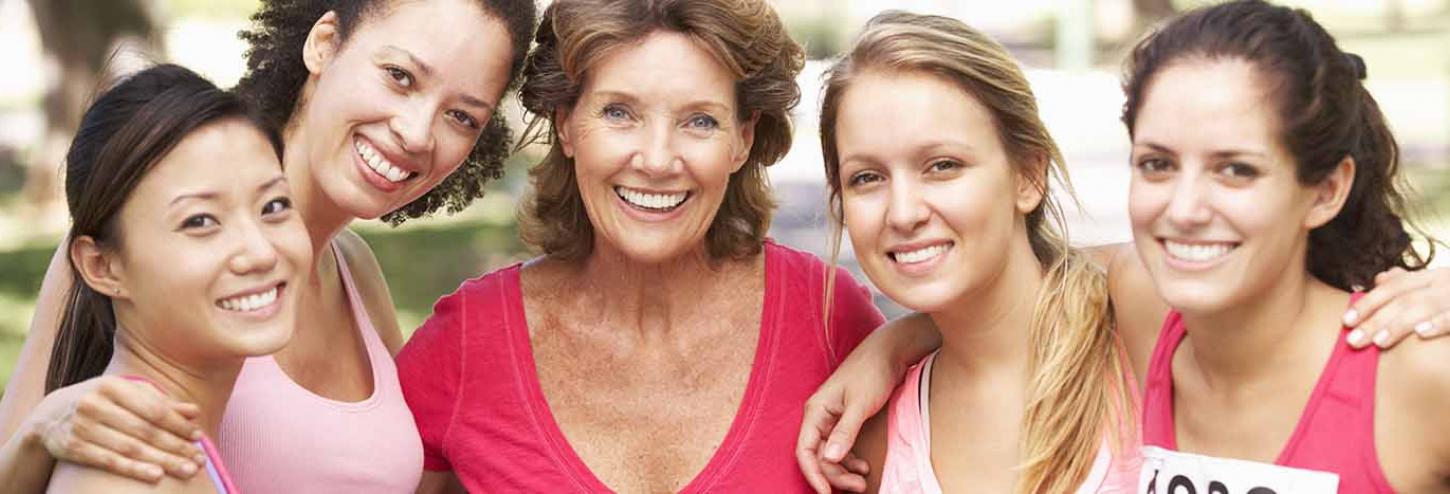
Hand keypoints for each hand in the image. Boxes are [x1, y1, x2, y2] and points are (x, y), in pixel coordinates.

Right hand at [26, 376, 203, 481]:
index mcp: (112, 385)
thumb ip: (159, 401)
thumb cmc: (101, 401)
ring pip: (129, 448)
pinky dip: (134, 469)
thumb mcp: (126, 394)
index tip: (198, 437)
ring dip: (161, 461)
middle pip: (144, 430)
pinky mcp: (72, 447)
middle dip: (175, 446)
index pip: (153, 408)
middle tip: (199, 460)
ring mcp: (81, 426)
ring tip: (186, 470)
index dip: (177, 424)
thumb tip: (194, 412)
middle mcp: (94, 404)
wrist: (49, 415)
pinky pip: (108, 461)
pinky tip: (156, 476)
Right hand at [796, 340, 903, 492]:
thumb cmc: (872, 372)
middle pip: (819, 456)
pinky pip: (842, 448)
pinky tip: (864, 468)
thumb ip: (845, 432)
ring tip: (863, 482)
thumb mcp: (860, 404)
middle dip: (835, 475)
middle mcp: (820, 416)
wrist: (890, 352)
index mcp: (816, 411)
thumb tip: (831, 458)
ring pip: (831, 455)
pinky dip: (851, 461)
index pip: (805, 450)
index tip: (826, 493)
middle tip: (859, 488)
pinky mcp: (846, 420)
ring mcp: (833, 419)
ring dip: (844, 471)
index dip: (814, 474)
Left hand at [1344, 267, 1449, 348]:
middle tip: (1353, 340)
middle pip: (1403, 298)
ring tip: (1378, 342)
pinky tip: (1421, 333)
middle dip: (1375, 319)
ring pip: (1424, 306)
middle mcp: (1443, 281)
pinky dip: (1438, 323)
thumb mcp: (1434, 288)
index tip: (1345, 321)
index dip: (1367, 303)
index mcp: (1430, 277)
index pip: (1392, 286)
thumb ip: (1407, 285)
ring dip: (1398, 325)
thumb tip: (1380, 278)